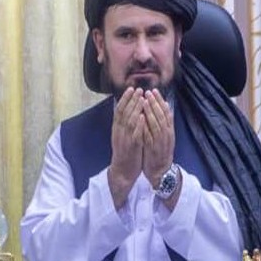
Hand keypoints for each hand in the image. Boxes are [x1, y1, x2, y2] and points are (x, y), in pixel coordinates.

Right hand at [108, 87, 144, 206]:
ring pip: (129, 121)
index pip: (119, 110)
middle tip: (138, 89)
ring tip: (142, 99)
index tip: (131, 88)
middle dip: (131, 100)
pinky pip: (135, 135)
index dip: (125, 99)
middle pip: (124, 113)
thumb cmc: (125, 153)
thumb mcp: (123, 137)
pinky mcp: (132, 147)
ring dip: (135, 109)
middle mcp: (119, 132)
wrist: (122, 172)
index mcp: (117, 129)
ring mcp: (125, 140)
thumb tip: (128, 111)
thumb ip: (124, 125)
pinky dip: (139, 125)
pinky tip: (143, 117)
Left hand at [141, 89, 174, 186]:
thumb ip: (163, 124)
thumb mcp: (164, 137)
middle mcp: (166, 134)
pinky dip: (146, 126)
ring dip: (150, 111)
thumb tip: (162, 108)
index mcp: (169, 131)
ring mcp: (160, 141)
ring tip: (145, 100)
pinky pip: (150, 135)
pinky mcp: (153, 148)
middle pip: (161, 116)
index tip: (154, 91)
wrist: (161, 172)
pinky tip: (142, 118)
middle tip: (149, 92)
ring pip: (156, 123)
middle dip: (155, 103)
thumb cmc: (160, 153)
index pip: (165, 112)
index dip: (160, 101)